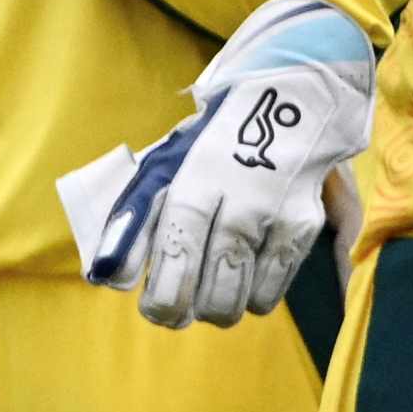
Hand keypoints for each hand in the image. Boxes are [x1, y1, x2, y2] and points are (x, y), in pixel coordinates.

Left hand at [87, 0, 376, 328]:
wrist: (291, 101)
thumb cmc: (214, 141)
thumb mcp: (166, 165)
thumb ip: (133, 219)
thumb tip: (106, 275)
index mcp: (197, 179)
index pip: (177, 251)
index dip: (163, 294)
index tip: (153, 308)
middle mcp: (241, 200)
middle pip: (213, 290)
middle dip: (186, 310)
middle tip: (175, 309)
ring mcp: (278, 215)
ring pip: (243, 300)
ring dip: (220, 306)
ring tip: (210, 287)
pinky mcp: (306, 226)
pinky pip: (272, 292)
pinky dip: (253, 295)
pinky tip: (244, 273)